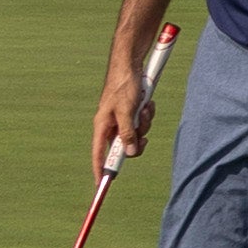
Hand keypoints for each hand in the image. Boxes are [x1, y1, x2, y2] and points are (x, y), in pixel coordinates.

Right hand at [93, 18, 174, 177]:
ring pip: (137, 132)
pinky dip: (148, 113)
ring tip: (145, 107)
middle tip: (144, 133)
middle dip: (137, 139)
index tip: (101, 185)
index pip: (98, 154)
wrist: (131, 61)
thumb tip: (130, 154)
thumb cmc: (123, 84)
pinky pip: (142, 119)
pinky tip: (148, 101)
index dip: (100, 169)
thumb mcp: (126, 111)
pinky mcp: (132, 109)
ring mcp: (122, 116)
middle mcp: (110, 123)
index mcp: (102, 125)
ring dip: (145, 122)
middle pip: (124, 145)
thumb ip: (127, 133)